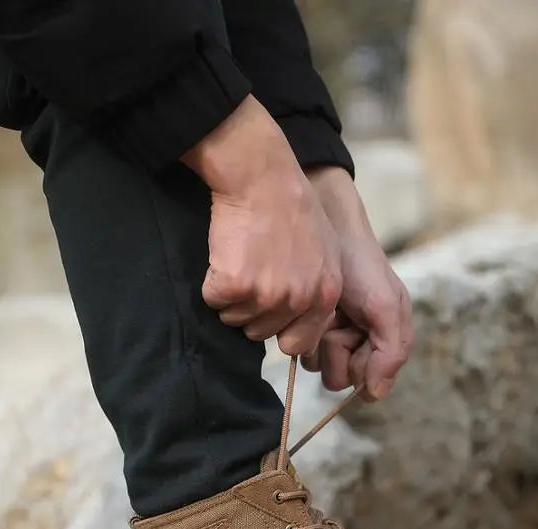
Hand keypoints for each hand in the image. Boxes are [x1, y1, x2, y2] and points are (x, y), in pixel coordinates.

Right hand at [182, 97, 342, 357]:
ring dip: (231, 296)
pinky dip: (212, 282)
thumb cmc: (291, 206)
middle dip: (251, 309)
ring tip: (241, 258)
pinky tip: (225, 254)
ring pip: (235, 319)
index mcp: (325, 296)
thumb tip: (302, 328)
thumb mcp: (325, 252)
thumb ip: (317, 292)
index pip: (297, 343)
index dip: (278, 329)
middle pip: (260, 333)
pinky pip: (213, 301)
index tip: (269, 310)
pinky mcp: (234, 285)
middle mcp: (299, 300)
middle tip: (252, 270)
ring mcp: (266, 294)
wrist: (261, 175)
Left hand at [303, 166, 413, 399]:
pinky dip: (299, 332)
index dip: (360, 364)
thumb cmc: (360, 265)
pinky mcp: (302, 328)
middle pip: (339, 378)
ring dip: (316, 342)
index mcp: (383, 342)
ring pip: (316, 366)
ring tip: (322, 308)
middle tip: (338, 319)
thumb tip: (376, 396)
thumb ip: (391, 351)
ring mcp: (328, 337)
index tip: (356, 336)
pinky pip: (297, 350)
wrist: (323, 225)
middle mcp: (356, 344)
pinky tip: (304, 308)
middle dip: (336, 351)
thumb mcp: (385, 305)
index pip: (368, 381)